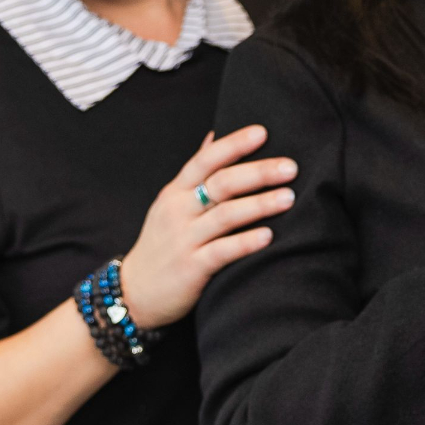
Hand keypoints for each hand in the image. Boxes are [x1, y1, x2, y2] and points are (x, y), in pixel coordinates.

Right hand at [116, 125, 294, 329]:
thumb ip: (196, 172)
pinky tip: (269, 236)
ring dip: (260, 205)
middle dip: (258, 173)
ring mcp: (184, 239)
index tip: (262, 132)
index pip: (205, 160)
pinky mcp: (190, 268)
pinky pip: (222, 252)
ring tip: (289, 197)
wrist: (134, 292)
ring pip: (225, 216)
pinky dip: (246, 242)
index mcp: (176, 192)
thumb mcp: (170, 203)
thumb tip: (216, 135)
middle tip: (290, 167)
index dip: (234, 144)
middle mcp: (178, 211)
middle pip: (221, 184)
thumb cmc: (162, 243)